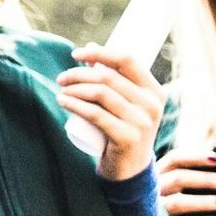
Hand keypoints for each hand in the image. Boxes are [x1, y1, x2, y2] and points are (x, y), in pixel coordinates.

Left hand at [56, 47, 167, 181]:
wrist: (129, 168)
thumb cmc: (122, 128)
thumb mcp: (124, 103)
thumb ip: (113, 77)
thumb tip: (90, 46)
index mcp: (154, 91)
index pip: (127, 60)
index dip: (100, 53)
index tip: (75, 54)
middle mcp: (152, 105)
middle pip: (108, 77)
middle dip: (78, 74)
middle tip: (61, 78)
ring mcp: (142, 122)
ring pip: (100, 93)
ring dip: (74, 88)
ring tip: (61, 91)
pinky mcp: (127, 138)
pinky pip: (95, 114)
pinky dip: (75, 104)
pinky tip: (62, 100)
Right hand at [157, 155, 215, 215]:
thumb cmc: (160, 204)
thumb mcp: (165, 185)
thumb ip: (182, 176)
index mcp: (153, 175)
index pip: (174, 159)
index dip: (198, 157)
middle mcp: (150, 190)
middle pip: (178, 178)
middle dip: (208, 179)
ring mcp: (151, 210)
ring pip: (179, 202)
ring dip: (206, 201)